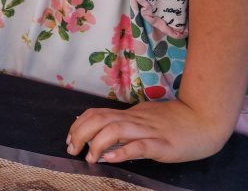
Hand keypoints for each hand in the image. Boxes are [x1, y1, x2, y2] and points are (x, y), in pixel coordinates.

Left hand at [67, 99, 234, 163]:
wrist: (203, 119)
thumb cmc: (174, 120)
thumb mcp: (144, 117)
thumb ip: (126, 123)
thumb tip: (104, 130)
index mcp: (128, 115)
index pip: (96, 114)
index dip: (78, 125)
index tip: (70, 139)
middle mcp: (134, 120)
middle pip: (99, 119)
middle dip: (80, 133)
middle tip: (72, 149)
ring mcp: (147, 131)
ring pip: (115, 130)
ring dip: (97, 143)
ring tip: (90, 157)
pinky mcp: (162, 145)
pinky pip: (139, 146)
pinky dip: (122, 151)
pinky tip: (112, 158)